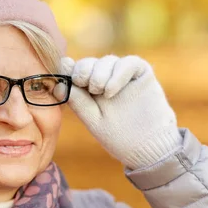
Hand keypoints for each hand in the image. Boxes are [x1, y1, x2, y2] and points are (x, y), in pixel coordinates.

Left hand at [61, 55, 181, 169]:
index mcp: (90, 91)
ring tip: (101, 92)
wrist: (149, 147)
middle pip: (90, 63)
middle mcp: (106, 80)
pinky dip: (118, 73)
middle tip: (84, 83)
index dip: (70, 71)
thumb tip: (57, 83)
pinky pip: (128, 63)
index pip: (76, 71)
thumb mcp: (93, 119)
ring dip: (100, 73)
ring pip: (107, 60)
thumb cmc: (119, 137)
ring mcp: (124, 76)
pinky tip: (111, 91)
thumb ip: (77, 101)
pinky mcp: (141, 73)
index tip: (69, 79)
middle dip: (84, 70)